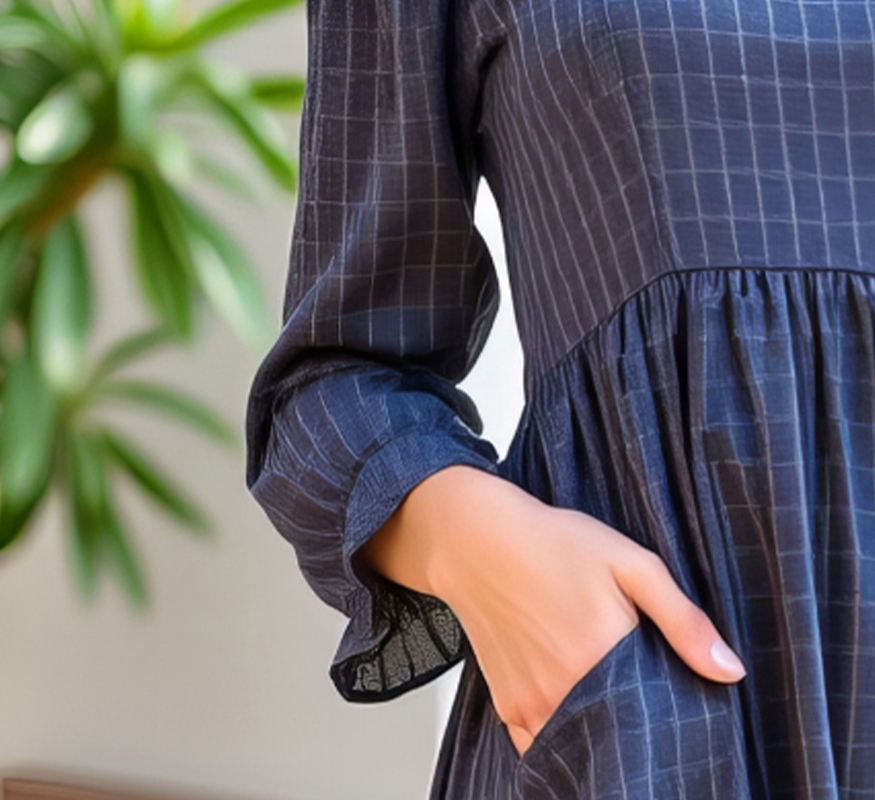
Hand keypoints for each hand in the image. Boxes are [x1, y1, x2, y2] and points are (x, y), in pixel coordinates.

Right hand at [354, 465, 747, 759]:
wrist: (476, 540)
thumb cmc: (551, 543)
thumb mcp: (630, 563)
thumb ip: (683, 620)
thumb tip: (729, 671)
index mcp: (604, 658)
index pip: (659, 717)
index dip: (674, 714)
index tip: (678, 701)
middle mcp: (565, 692)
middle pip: (621, 735)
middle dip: (638, 725)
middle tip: (638, 690)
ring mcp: (532, 705)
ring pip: (583, 744)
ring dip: (600, 731)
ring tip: (607, 695)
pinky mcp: (507, 707)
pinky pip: (543, 743)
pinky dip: (563, 734)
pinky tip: (572, 702)